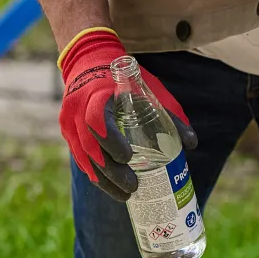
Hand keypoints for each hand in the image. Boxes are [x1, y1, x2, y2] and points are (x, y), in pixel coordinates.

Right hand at [58, 28, 195, 201]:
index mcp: (96, 94)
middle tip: (132, 186)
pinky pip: (79, 158)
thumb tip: (190, 144)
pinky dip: (95, 175)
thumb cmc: (123, 77)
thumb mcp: (148, 89)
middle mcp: (77, 109)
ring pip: (82, 157)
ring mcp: (69, 122)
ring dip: (103, 180)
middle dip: (111, 171)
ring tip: (125, 196)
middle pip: (89, 147)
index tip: (129, 157)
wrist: (88, 61)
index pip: (97, 121)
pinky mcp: (67, 132)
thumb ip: (168, 115)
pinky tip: (110, 187)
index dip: (111, 141)